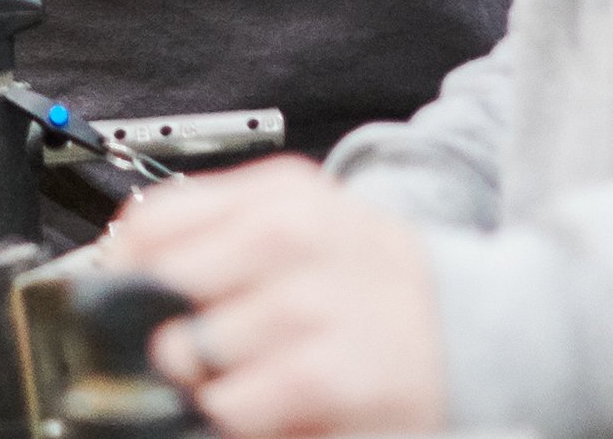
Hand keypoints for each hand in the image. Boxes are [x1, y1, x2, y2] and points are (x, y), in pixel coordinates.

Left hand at [106, 156, 447, 436]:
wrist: (486, 329)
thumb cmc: (381, 285)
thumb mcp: (310, 226)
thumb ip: (221, 234)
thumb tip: (126, 262)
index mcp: (281, 195)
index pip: (154, 221)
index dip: (128, 266)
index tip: (131, 293)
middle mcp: (291, 237)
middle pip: (162, 284)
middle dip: (160, 324)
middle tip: (190, 345)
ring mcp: (309, 306)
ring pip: (190, 348)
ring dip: (203, 377)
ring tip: (244, 377)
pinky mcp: (326, 378)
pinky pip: (232, 405)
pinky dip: (236, 415)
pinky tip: (269, 405)